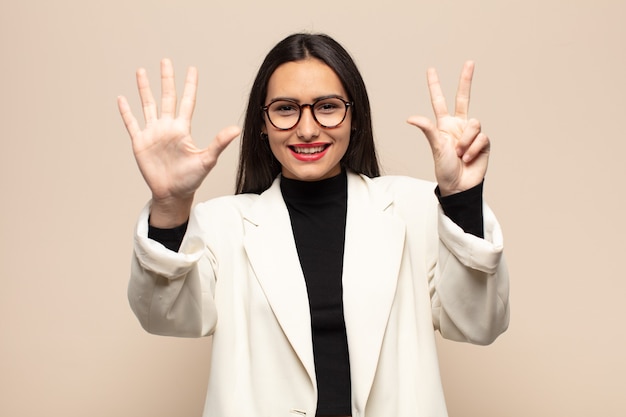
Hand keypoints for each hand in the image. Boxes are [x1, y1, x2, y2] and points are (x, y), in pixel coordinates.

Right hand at [117, 59, 239, 225]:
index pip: (187, 101)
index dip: (189, 85)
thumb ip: (219, 142)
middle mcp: (167, 127)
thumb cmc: (191, 179)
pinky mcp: (140, 143)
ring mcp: (153, 134)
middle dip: (166, 79)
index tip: (192, 69)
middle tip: (166, 60)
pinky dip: (126, 112)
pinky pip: (132, 124)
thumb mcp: (207, 159)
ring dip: (144, 89)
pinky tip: (121, 99)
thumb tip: (236, 129)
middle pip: (166, 97)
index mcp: (183, 129)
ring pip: (147, 105)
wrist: (173, 194)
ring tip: (141, 71)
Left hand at [407, 61, 488, 195]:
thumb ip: (427, 129)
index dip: (435, 86)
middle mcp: (458, 125)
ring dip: (466, 141)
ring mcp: (472, 133)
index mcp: (443, 125)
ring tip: (459, 154)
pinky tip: (468, 158)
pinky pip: (481, 137)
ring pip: (474, 124)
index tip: (431, 70)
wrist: (459, 185)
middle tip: (469, 62)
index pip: (439, 101)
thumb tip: (411, 117)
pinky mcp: (484, 142)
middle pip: (463, 98)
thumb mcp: (435, 147)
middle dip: (466, 80)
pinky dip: (473, 149)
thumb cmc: (444, 169)